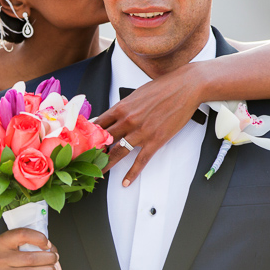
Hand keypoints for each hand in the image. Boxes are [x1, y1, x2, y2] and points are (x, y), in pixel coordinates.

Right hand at [0, 228, 61, 269]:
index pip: (22, 234)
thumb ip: (37, 247)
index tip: (47, 244)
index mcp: (2, 242)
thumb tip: (56, 262)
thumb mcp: (16, 247)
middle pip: (30, 258)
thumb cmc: (11, 259)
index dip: (39, 238)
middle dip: (49, 258)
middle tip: (54, 258)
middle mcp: (0, 258)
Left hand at [94, 65, 201, 185]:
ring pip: (118, 153)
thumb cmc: (164, 87)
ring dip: (107, 164)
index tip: (84, 142)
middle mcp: (128, 120)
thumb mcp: (137, 94)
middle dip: (95, 151)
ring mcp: (141, 132)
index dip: (89, 134)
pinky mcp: (155, 141)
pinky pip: (140, 161)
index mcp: (122, 107)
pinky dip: (132, 173)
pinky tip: (126, 181)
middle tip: (86, 161)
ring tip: (99, 173)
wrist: (185, 87)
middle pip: (105, 140)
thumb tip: (116, 114)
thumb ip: (125, 106)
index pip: (99, 124)